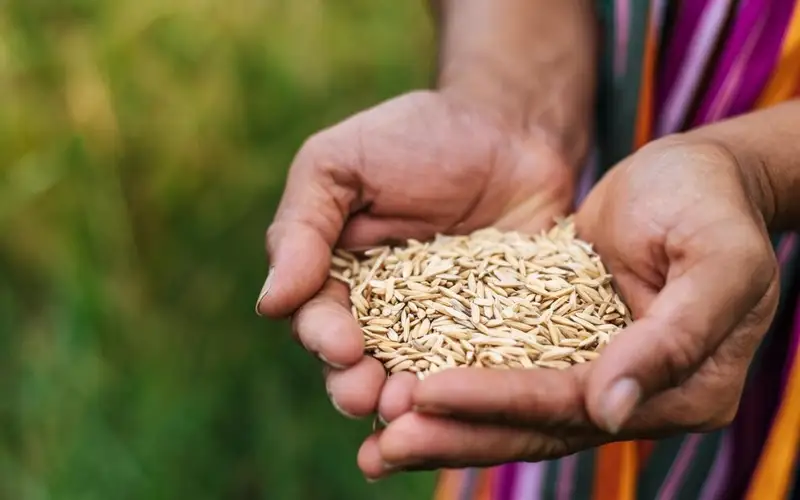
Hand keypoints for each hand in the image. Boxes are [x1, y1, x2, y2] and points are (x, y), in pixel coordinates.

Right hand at [256, 90, 578, 418]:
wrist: (508, 128)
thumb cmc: (415, 138)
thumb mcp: (340, 164)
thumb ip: (302, 227)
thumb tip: (270, 302)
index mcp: (337, 274)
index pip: (316, 318)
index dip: (323, 338)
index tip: (343, 346)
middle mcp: (383, 310)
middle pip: (358, 363)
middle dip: (355, 385)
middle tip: (368, 395)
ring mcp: (440, 326)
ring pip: (411, 377)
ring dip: (405, 399)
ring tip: (412, 406)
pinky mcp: (492, 331)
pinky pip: (477, 367)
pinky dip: (468, 388)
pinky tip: (469, 401)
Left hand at [356, 135, 779, 478]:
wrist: (695, 175)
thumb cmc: (712, 202)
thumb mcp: (718, 258)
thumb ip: (675, 336)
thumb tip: (608, 410)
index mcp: (685, 390)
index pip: (576, 406)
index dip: (500, 404)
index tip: (425, 394)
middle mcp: (637, 396)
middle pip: (537, 426)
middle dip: (457, 433)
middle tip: (381, 446)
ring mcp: (599, 374)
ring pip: (515, 411)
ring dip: (448, 425)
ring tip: (376, 440)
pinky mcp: (567, 347)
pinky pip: (508, 372)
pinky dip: (460, 386)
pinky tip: (406, 390)